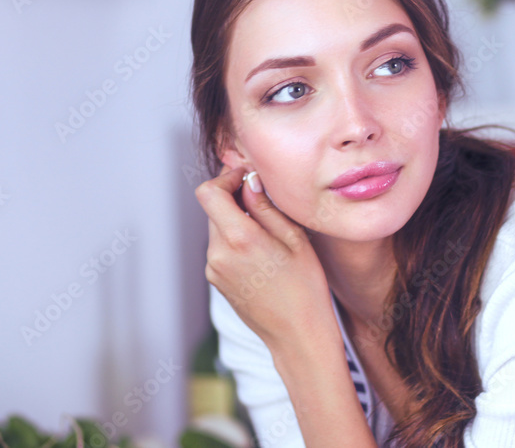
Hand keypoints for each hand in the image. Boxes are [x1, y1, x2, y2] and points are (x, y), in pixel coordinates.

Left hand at [195, 164, 335, 351]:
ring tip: (270, 232)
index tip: (247, 178)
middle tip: (265, 201)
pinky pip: (221, 248)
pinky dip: (237, 241)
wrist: (298, 337)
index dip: (225, 178)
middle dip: (235, 199)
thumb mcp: (295, 239)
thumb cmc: (305, 289)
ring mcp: (214, 270)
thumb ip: (266, 206)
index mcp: (238, 239)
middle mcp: (218, 254)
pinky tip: (264, 254)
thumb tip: (249, 182)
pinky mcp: (217, 281)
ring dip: (237, 221)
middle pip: (213, 209)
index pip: (208, 192)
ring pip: (218, 228)